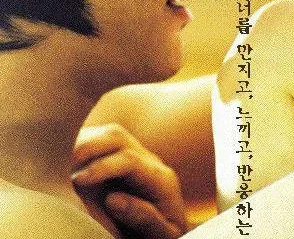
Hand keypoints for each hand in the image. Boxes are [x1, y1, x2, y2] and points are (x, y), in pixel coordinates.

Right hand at [72, 124, 187, 238]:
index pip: (130, 161)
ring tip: (58, 158)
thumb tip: (113, 199)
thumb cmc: (161, 233)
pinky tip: (63, 158)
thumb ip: (144, 217)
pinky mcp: (120, 158)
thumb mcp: (162, 234)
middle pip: (117, 136)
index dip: (102, 168)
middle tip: (62, 163)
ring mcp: (134, 155)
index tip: (77, 182)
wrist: (166, 228)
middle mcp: (148, 160)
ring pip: (106, 134)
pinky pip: (99, 141)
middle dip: (87, 146)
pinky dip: (80, 145)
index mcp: (161, 179)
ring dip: (81, 142)